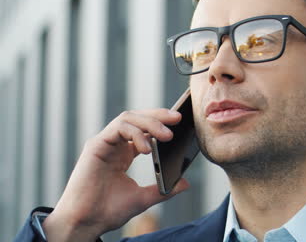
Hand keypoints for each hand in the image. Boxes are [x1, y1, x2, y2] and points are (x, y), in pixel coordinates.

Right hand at [42, 109, 189, 241]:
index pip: (143, 129)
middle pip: (137, 118)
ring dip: (150, 123)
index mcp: (123, 154)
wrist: (86, 222)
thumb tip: (185, 183)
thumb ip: (163, 189)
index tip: (179, 123)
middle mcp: (113, 145)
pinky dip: (135, 133)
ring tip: (166, 136)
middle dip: (158, 115)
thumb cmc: (108, 211)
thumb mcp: (143, 198)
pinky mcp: (95, 146)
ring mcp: (104, 143)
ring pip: (128, 118)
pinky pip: (118, 127)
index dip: (160, 123)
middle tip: (177, 118)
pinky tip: (147, 148)